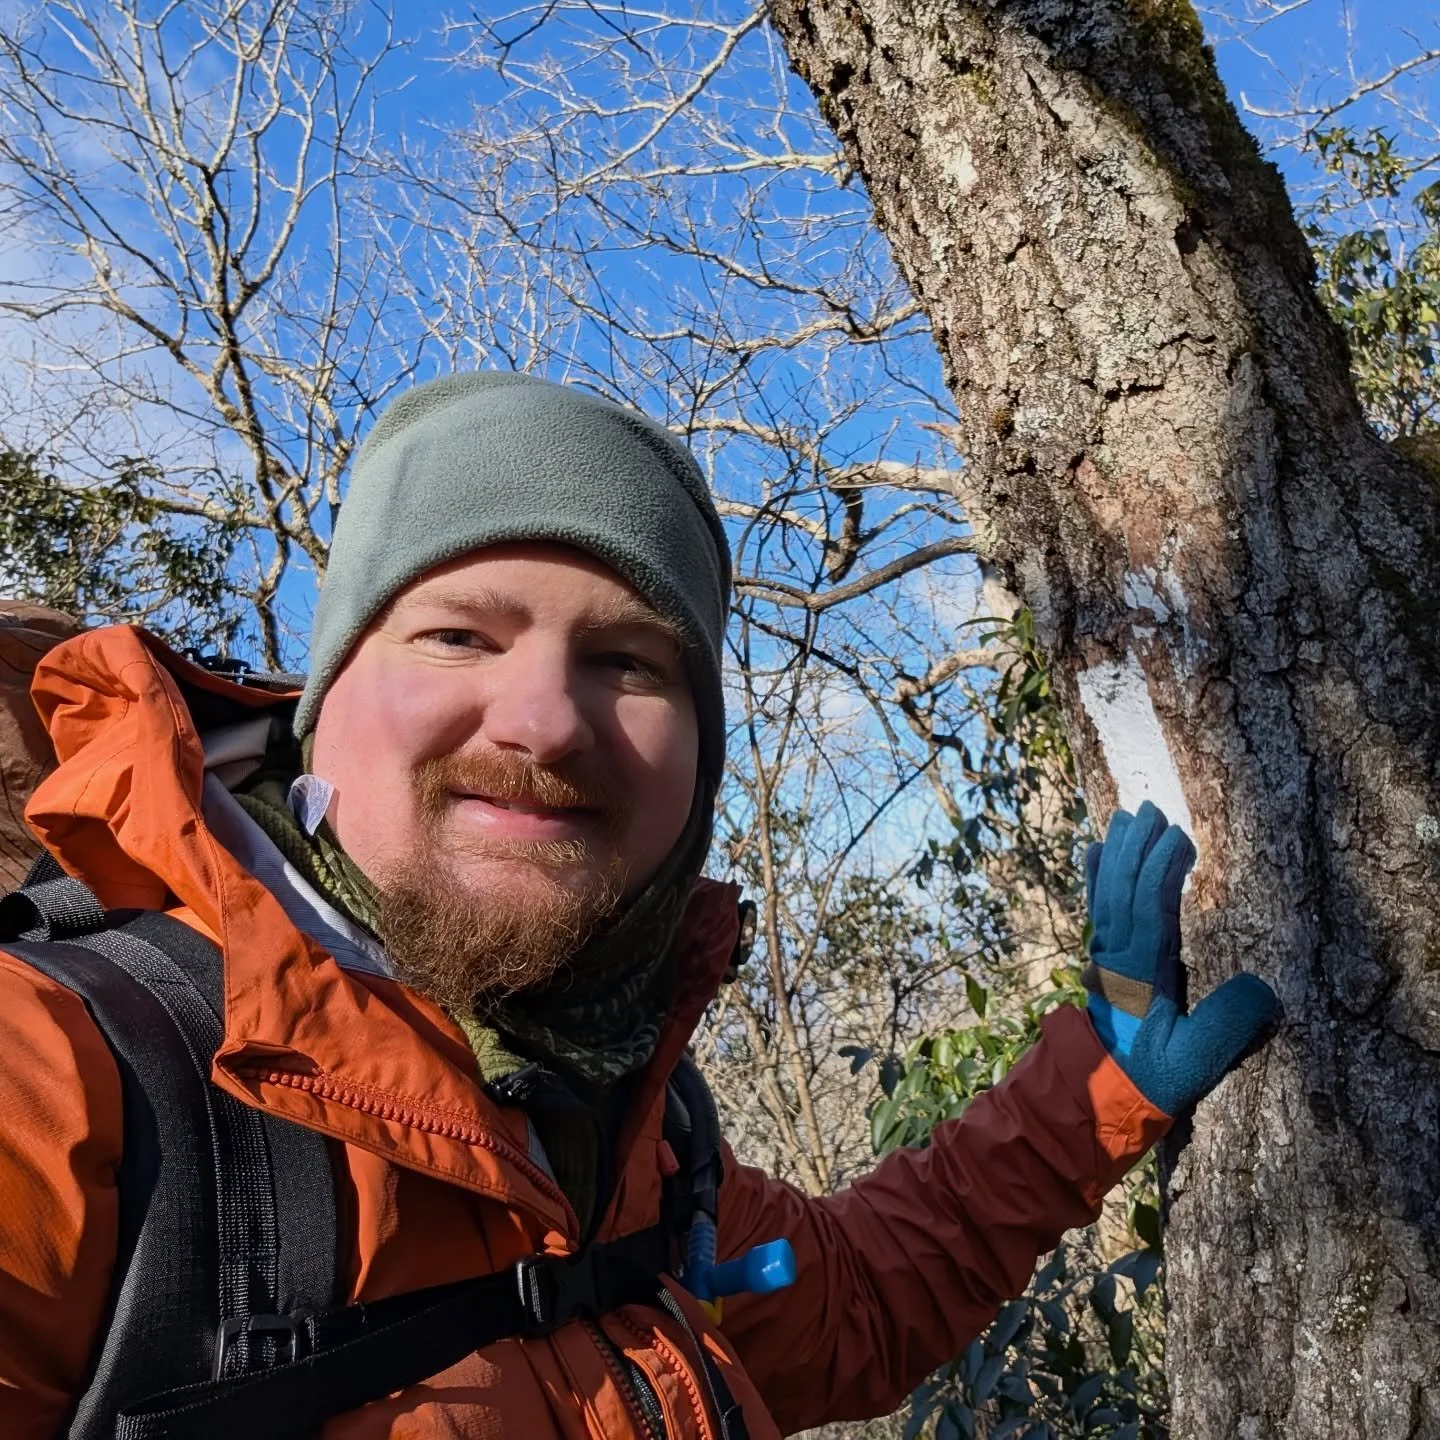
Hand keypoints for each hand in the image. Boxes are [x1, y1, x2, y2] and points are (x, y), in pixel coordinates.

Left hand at [1082, 801, 1279, 1115]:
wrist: (1100, 1100)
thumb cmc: (1152, 1080)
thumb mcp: (1197, 1060)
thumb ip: (1228, 1024)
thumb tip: (1263, 986)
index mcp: (1136, 972)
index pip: (1146, 909)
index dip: (1159, 871)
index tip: (1177, 836)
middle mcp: (1115, 957)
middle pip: (1122, 891)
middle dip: (1135, 849)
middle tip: (1148, 809)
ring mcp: (1107, 958)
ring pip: (1108, 895)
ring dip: (1118, 855)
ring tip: (1124, 818)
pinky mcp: (1106, 964)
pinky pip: (1100, 909)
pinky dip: (1099, 877)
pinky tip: (1096, 851)